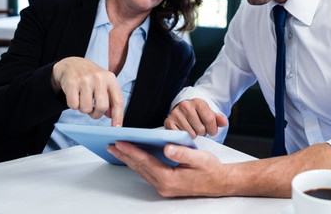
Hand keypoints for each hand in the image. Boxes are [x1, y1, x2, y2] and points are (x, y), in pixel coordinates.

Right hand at [51, 57, 123, 125]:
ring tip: (83, 100)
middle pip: (102, 107)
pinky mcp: (71, 83)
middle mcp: (99, 78)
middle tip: (93, 112)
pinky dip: (73, 105)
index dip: (118, 116)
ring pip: (86, 109)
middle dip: (97, 114)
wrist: (72, 64)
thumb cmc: (91, 78)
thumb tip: (111, 116)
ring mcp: (85, 80)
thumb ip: (110, 98)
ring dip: (83, 109)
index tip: (117, 127)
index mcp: (110, 78)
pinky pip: (73, 105)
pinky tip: (75, 96)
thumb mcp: (104, 83)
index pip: (118, 100)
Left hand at [107, 141, 228, 196]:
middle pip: (139, 167)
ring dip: (129, 160)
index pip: (146, 162)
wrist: (220, 183)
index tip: (120, 142)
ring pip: (141, 171)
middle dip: (124, 155)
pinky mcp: (166, 185)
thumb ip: (182, 153)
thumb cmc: (211, 170)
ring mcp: (164, 187)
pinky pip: (147, 173)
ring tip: (117, 150)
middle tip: (111, 145)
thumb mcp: (199, 158)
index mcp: (170, 178)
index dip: (132, 151)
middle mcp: (164, 185)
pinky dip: (138, 163)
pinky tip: (133, 157)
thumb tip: (167, 148)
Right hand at [164, 98, 227, 137]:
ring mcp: (176, 113)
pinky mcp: (168, 121)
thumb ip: (218, 119)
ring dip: (194, 136)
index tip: (211, 132)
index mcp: (198, 102)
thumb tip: (224, 122)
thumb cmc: (199, 114)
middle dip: (202, 132)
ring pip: (191, 134)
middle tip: (200, 129)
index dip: (213, 130)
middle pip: (201, 129)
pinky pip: (179, 136)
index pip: (210, 119)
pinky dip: (183, 137)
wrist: (184, 109)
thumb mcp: (210, 114)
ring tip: (193, 130)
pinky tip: (185, 132)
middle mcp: (186, 105)